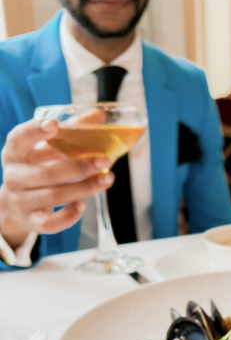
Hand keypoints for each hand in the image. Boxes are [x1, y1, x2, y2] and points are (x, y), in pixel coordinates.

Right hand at [0, 118, 114, 248]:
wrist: (17, 204)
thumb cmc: (37, 168)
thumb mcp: (47, 149)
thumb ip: (71, 131)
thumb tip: (99, 116)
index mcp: (16, 153)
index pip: (19, 139)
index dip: (35, 131)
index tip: (54, 124)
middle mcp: (15, 177)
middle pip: (47, 173)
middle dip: (79, 166)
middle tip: (105, 160)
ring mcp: (22, 201)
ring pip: (53, 196)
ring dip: (84, 188)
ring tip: (107, 179)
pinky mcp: (33, 221)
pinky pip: (50, 223)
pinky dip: (68, 216)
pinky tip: (83, 205)